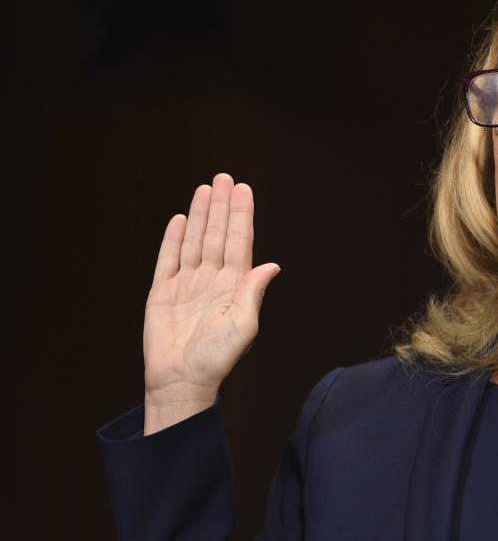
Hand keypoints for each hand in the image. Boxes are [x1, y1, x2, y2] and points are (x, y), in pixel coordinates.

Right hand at [142, 173, 280, 432]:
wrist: (181, 381)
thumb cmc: (216, 358)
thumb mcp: (244, 325)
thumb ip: (254, 292)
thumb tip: (273, 265)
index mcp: (234, 285)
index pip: (239, 241)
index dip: (241, 215)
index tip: (243, 190)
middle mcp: (212, 280)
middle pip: (217, 234)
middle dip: (221, 206)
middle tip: (224, 177)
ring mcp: (187, 284)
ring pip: (194, 241)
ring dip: (200, 215)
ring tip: (205, 189)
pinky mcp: (162, 293)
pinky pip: (168, 260)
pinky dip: (173, 239)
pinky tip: (180, 219)